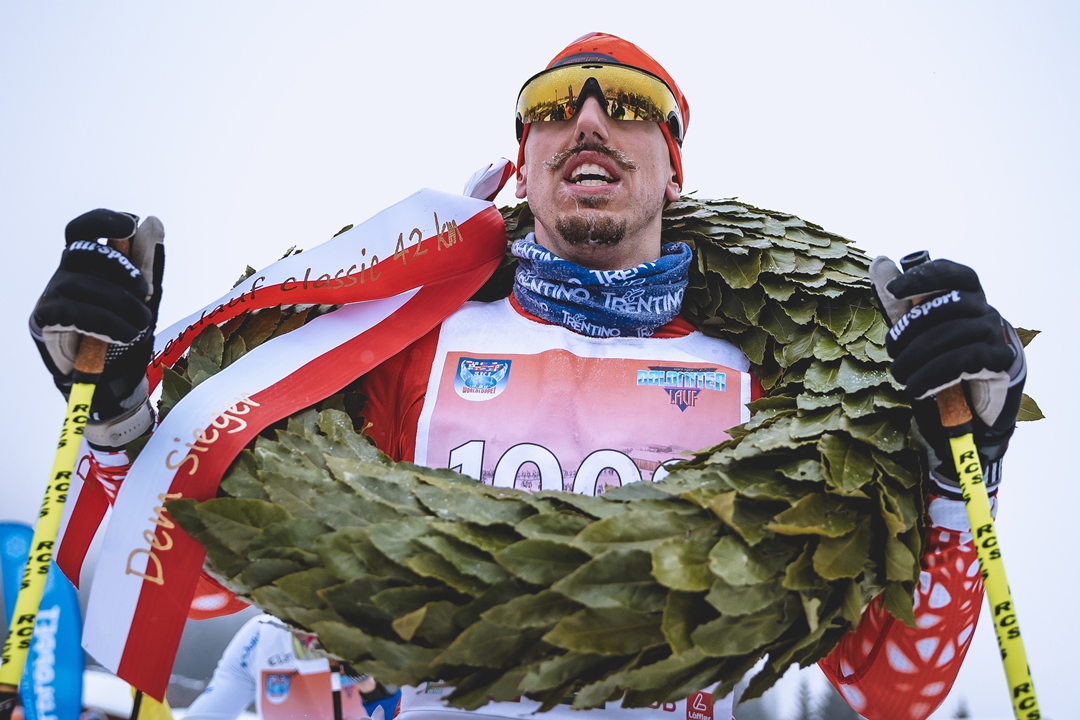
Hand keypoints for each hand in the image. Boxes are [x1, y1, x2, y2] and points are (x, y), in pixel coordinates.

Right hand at [30, 209, 164, 448]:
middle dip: (121, 268)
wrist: (113, 382)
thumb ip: (148, 263)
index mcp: (86, 264)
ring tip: (141, 324)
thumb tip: (152, 222)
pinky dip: (105, 322)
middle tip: (146, 293)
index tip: (130, 223)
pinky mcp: (44, 322)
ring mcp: (51, 297)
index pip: (82, 229)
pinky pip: (72, 312)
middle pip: (83, 252)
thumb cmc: (126, 335)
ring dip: (120, 304)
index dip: (102, 220)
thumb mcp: (145, 298)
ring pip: (82, 284)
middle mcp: (64, 275)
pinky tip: (124, 335)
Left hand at [870, 256, 1025, 493]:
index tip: (892, 291)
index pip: (952, 273)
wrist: (971, 408)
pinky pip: (965, 361)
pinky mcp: (1001, 362)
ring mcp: (996, 335)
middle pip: (948, 304)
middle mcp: (985, 310)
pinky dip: (934, 375)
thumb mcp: (917, 333)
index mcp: (966, 297)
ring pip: (954, 335)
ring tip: (899, 376)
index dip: (922, 276)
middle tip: (891, 351)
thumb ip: (898, 301)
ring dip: (918, 357)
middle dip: (911, 327)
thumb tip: (879, 262)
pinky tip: (916, 388)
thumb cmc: (942, 362)